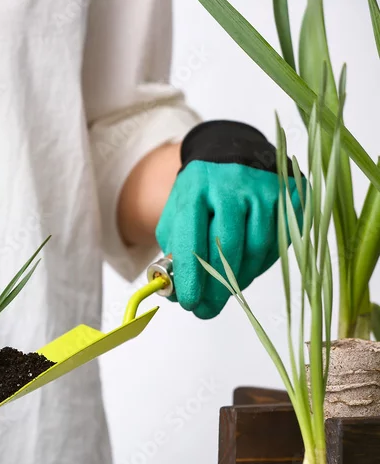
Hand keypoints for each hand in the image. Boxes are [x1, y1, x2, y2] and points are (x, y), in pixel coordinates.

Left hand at [156, 121, 298, 318]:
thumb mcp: (177, 215)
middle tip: (207, 310)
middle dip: (217, 287)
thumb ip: (173, 253)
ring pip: (257, 249)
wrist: (231, 154)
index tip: (189, 303)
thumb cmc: (201, 193)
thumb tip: (176, 294)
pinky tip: (247, 267)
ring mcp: (265, 190)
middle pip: (228, 249)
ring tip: (226, 289)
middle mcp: (232, 187)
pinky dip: (262, 263)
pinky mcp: (291, 195)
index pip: (192, 239)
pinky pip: (279, 242)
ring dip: (240, 278)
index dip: (191, 277)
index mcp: (196, 190)